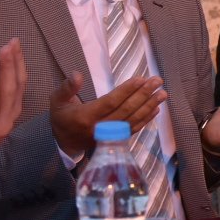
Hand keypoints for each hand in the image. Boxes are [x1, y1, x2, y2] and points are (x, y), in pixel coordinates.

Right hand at [50, 73, 165, 158]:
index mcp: (86, 116)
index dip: (126, 90)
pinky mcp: (115, 141)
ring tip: (162, 93)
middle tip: (157, 81)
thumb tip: (77, 75)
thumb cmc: (61, 118)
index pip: (110, 102)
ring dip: (149, 106)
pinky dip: (146, 120)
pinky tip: (156, 109)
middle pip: (126, 110)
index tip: (140, 79)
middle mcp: (100, 128)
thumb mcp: (57, 101)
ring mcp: (109, 136)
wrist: (63, 144)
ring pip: (133, 120)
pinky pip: (133, 130)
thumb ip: (67, 87)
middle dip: (143, 94)